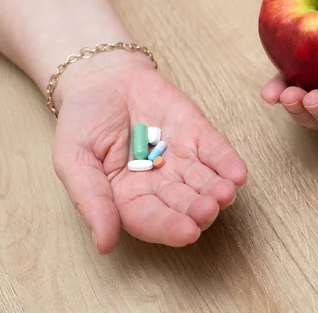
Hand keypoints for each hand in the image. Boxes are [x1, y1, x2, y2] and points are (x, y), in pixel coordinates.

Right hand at [51, 52, 246, 253]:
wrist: (103, 78)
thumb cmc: (83, 121)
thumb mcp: (73, 158)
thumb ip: (90, 198)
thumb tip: (104, 245)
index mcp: (128, 198)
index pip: (151, 220)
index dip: (169, 227)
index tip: (187, 233)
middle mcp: (160, 185)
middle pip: (183, 204)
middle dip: (198, 209)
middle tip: (208, 210)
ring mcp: (182, 160)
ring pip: (204, 181)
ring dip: (218, 189)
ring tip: (226, 193)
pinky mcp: (198, 135)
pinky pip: (216, 151)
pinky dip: (228, 162)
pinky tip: (238, 173)